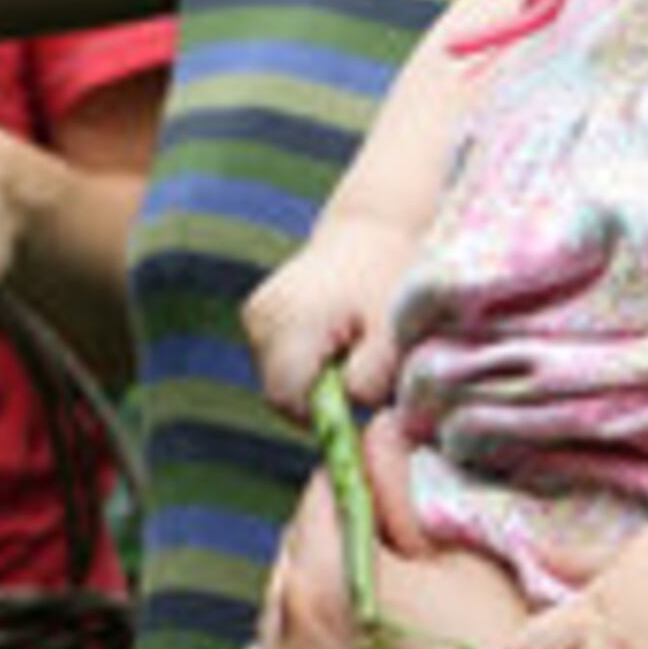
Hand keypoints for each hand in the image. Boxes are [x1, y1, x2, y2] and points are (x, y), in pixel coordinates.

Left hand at [232, 447, 647, 648]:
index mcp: (325, 590)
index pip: (322, 500)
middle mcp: (283, 648)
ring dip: (305, 625)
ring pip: (277, 640)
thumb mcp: (473, 580)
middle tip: (381, 551)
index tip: (374, 470)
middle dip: (332, 556)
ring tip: (357, 625)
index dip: (354, 480)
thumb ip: (408, 501)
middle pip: (294, 570)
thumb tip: (377, 430)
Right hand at [240, 218, 408, 415]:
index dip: (321, 415)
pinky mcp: (255, 315)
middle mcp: (261, 317)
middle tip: (358, 368)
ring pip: (276, 379)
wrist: (370, 233)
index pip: (285, 400)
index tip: (357, 402)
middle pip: (278, 393)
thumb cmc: (388, 281)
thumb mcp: (393, 332)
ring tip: (347, 347)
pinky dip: (302, 362)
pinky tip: (330, 337)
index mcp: (292, 320)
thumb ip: (373, 376)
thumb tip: (350, 405)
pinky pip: (274, 360)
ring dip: (311, 379)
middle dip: (318, 397)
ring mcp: (253, 315)